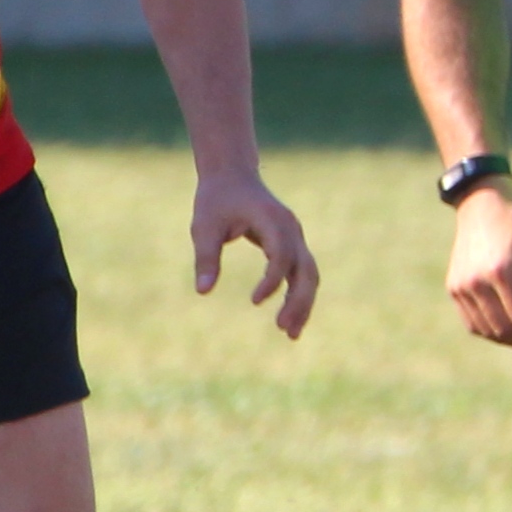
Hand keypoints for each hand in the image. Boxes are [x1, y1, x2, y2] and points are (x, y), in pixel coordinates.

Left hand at [193, 170, 318, 337]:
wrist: (233, 176)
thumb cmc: (216, 200)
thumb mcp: (204, 226)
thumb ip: (206, 257)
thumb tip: (202, 292)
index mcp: (273, 220)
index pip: (281, 254)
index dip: (271, 280)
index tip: (253, 301)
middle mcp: (291, 229)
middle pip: (306, 270)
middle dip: (298, 301)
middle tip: (282, 329)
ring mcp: (295, 237)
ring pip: (309, 275)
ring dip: (303, 304)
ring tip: (289, 335)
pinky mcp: (292, 245)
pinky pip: (302, 274)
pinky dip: (298, 296)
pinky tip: (287, 319)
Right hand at [444, 184, 511, 348]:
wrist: (482, 206)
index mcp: (502, 270)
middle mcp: (477, 281)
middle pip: (505, 327)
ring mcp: (461, 286)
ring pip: (486, 329)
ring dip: (510, 339)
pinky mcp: (454, 288)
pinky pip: (471, 322)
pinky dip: (490, 332)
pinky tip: (508, 331)